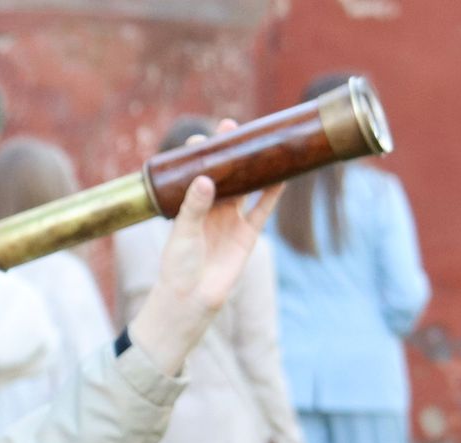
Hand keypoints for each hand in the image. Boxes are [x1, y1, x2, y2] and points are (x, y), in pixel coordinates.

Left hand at [128, 120, 285, 376]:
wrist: (192, 298)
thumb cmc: (178, 264)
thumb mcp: (183, 231)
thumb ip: (194, 205)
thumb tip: (205, 179)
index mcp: (191, 204)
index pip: (196, 172)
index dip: (202, 154)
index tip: (205, 138)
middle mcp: (212, 208)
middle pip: (224, 174)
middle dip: (230, 152)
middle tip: (233, 127)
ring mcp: (231, 220)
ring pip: (246, 188)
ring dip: (252, 168)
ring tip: (260, 144)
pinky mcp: (247, 235)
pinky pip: (262, 210)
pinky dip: (272, 195)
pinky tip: (281, 177)